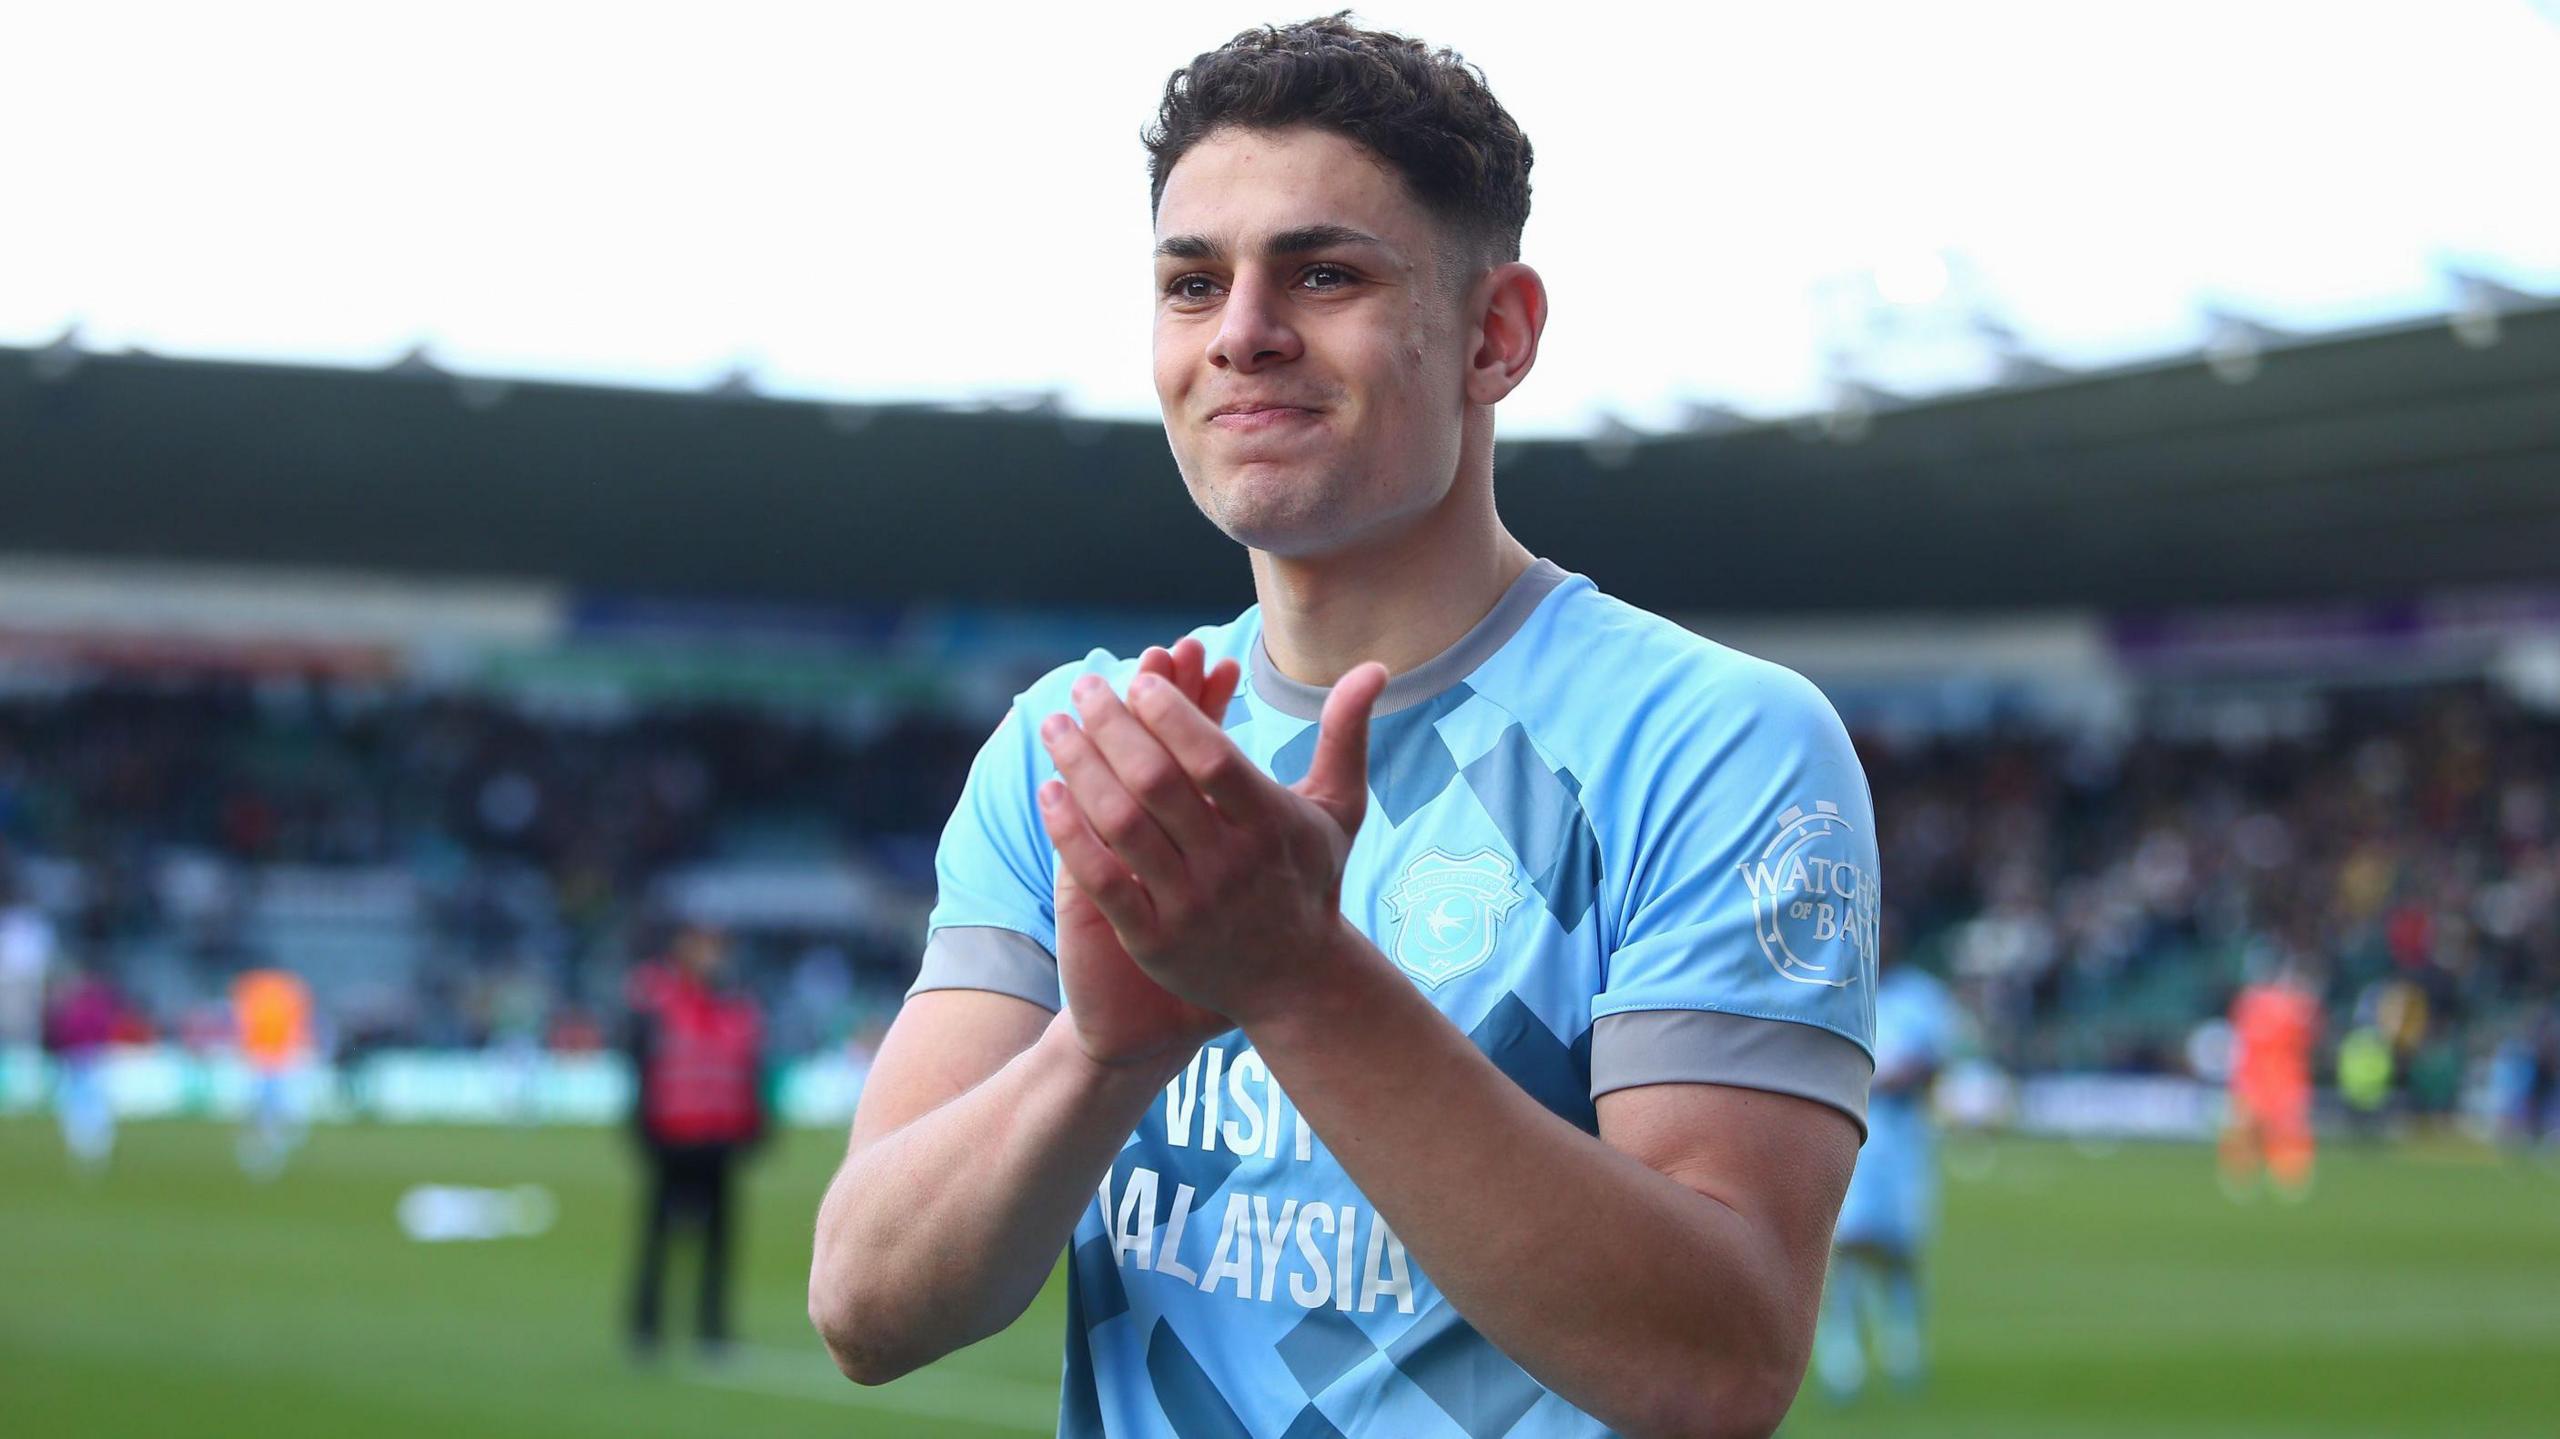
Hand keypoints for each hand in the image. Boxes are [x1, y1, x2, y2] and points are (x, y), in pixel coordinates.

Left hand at [1035, 657, 1387, 1025]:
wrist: (1297, 983)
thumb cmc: (1311, 878)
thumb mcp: (1336, 809)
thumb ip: (1346, 735)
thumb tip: (1374, 667)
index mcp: (1272, 825)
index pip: (1214, 759)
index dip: (1173, 713)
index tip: (1140, 678)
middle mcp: (1231, 866)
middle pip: (1158, 783)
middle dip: (1112, 726)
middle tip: (1084, 686)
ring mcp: (1190, 906)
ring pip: (1122, 825)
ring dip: (1080, 767)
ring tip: (1056, 727)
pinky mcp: (1153, 941)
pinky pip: (1102, 879)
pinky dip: (1070, 833)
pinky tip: (1048, 791)